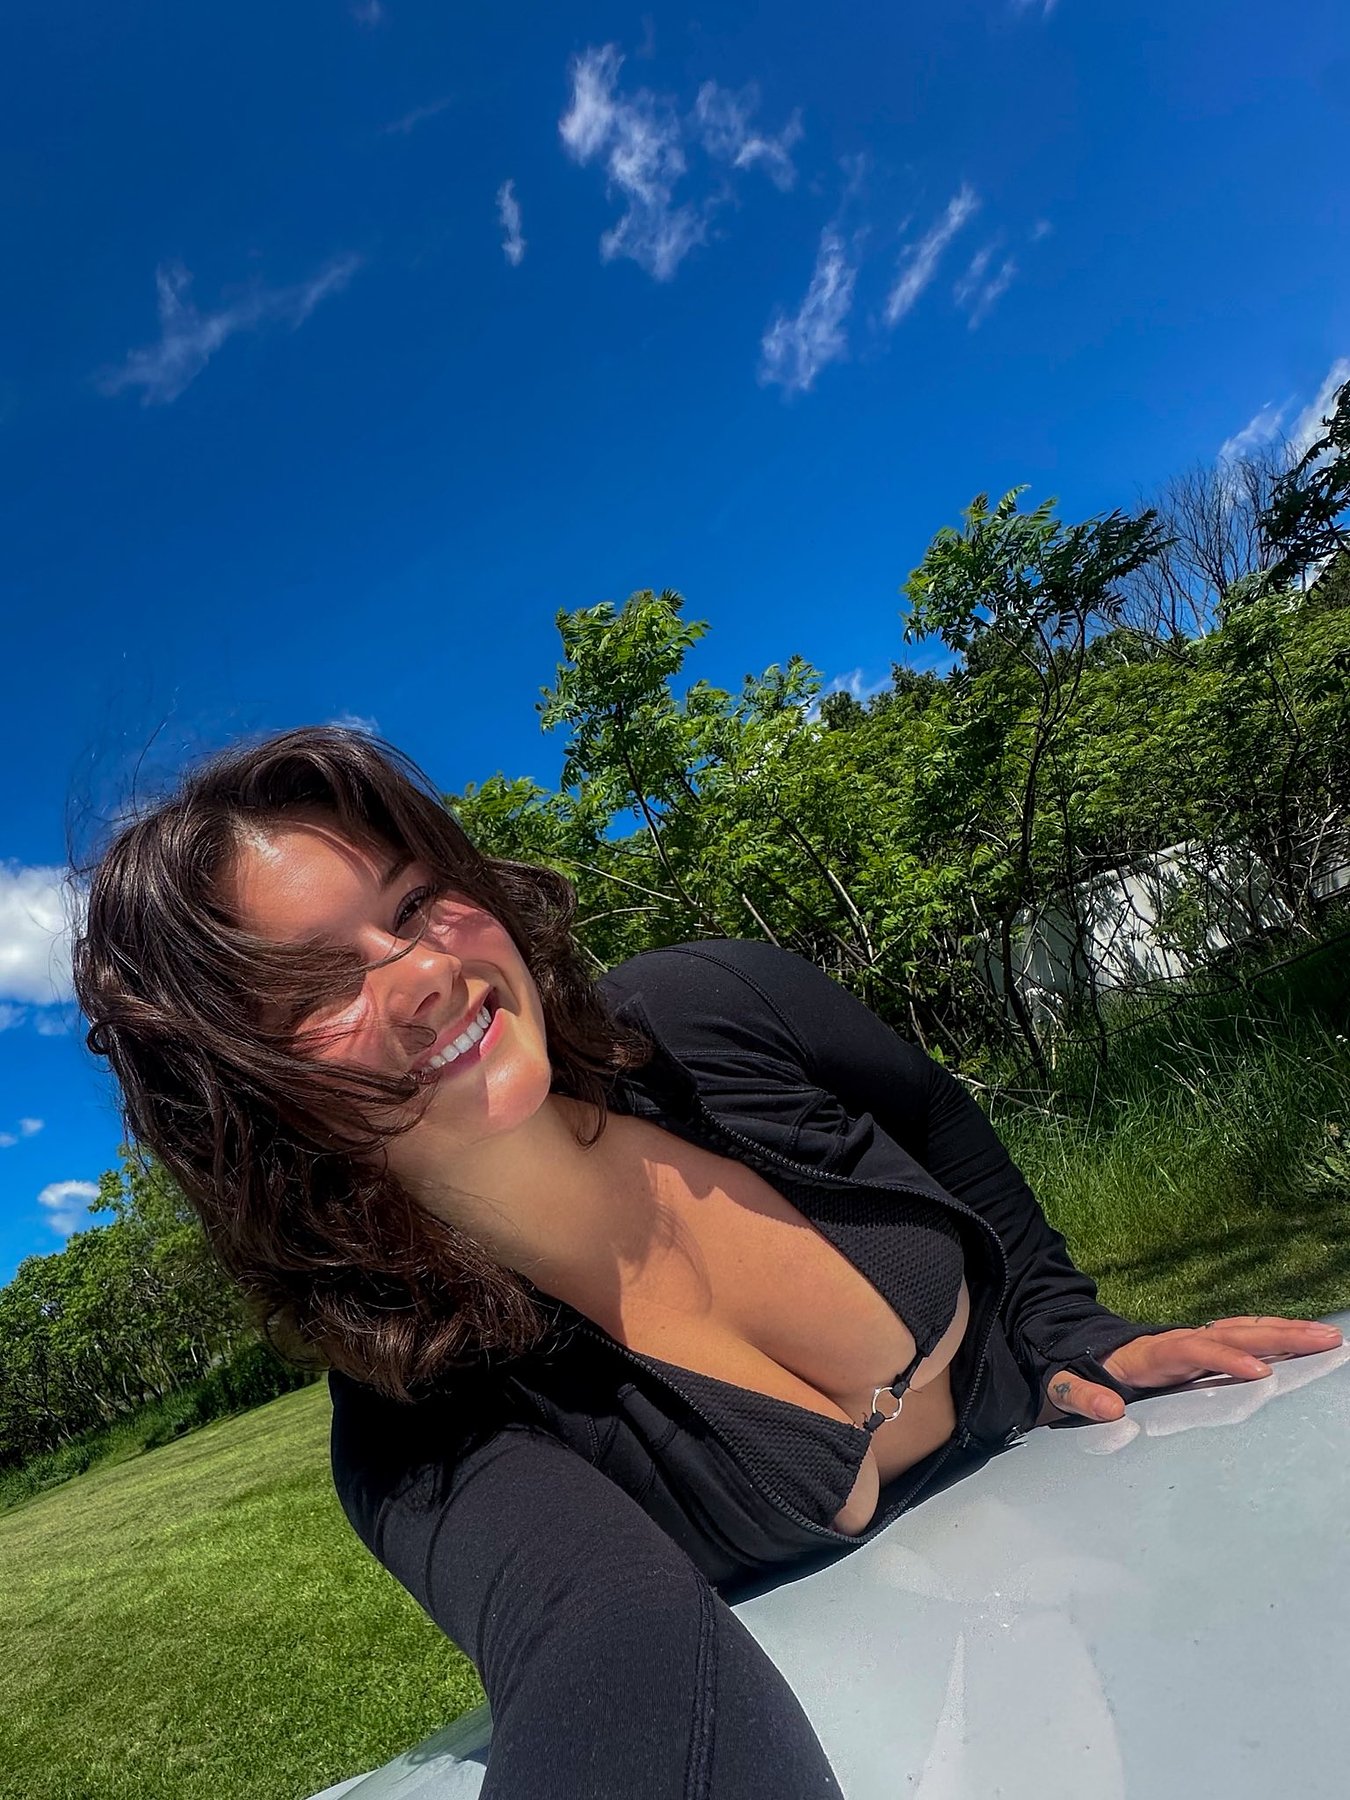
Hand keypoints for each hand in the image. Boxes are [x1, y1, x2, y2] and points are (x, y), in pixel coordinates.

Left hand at [1044, 1315, 1344, 1422]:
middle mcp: (1176, 1340)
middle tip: (1322, 1340)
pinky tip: (1305, 1341)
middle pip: (1230, 1332)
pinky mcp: (1201, 1348)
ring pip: (1243, 1329)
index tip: (1258, 1372)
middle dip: (1277, 1336)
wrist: (1074, 1349)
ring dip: (1285, 1331)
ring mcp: (1192, 1341)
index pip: (1191, 1351)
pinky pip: (1243, 1337)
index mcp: (1146, 1353)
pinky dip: (1275, 1336)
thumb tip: (1109, 1409)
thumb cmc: (1074, 1372)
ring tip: (1327, 1336)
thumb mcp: (1063, 1385)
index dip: (1224, 1359)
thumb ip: (1079, 1395)